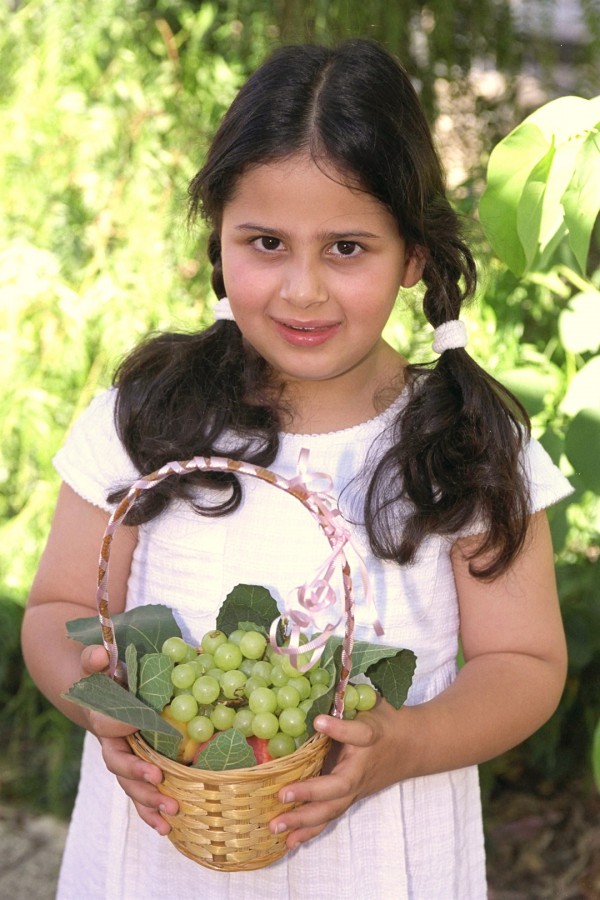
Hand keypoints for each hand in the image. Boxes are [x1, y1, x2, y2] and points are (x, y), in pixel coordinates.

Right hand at [80, 645, 178, 834]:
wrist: (100, 694)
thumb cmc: (104, 677)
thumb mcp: (96, 664)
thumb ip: (94, 660)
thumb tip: (99, 655)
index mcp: (101, 717)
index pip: (107, 724)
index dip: (119, 726)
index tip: (134, 724)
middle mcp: (110, 744)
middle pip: (120, 765)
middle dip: (139, 776)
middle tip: (159, 782)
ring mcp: (123, 760)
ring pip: (131, 785)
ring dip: (149, 801)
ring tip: (171, 814)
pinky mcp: (135, 770)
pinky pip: (141, 794)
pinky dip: (151, 812)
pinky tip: (167, 827)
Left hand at [269, 698, 409, 849]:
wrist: (416, 746)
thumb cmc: (388, 719)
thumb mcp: (372, 701)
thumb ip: (348, 697)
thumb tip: (316, 681)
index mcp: (371, 737)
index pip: (358, 734)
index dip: (339, 728)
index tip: (320, 721)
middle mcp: (363, 767)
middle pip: (339, 786)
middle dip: (310, 792)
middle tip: (282, 795)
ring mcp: (357, 788)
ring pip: (332, 808)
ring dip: (304, 820)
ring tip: (277, 828)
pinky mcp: (351, 798)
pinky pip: (330, 816)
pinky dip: (309, 830)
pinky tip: (289, 842)